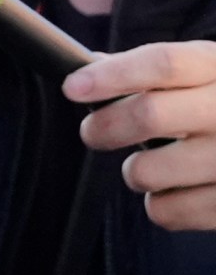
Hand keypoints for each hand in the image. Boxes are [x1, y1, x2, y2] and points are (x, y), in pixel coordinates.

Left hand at [66, 42, 215, 230]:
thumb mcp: (208, 73)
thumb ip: (157, 69)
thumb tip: (91, 68)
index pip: (164, 63)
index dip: (112, 75)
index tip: (73, 86)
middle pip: (149, 115)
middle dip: (105, 126)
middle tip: (94, 132)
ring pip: (147, 170)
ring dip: (135, 171)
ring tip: (151, 165)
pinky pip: (166, 211)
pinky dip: (160, 205)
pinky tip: (178, 190)